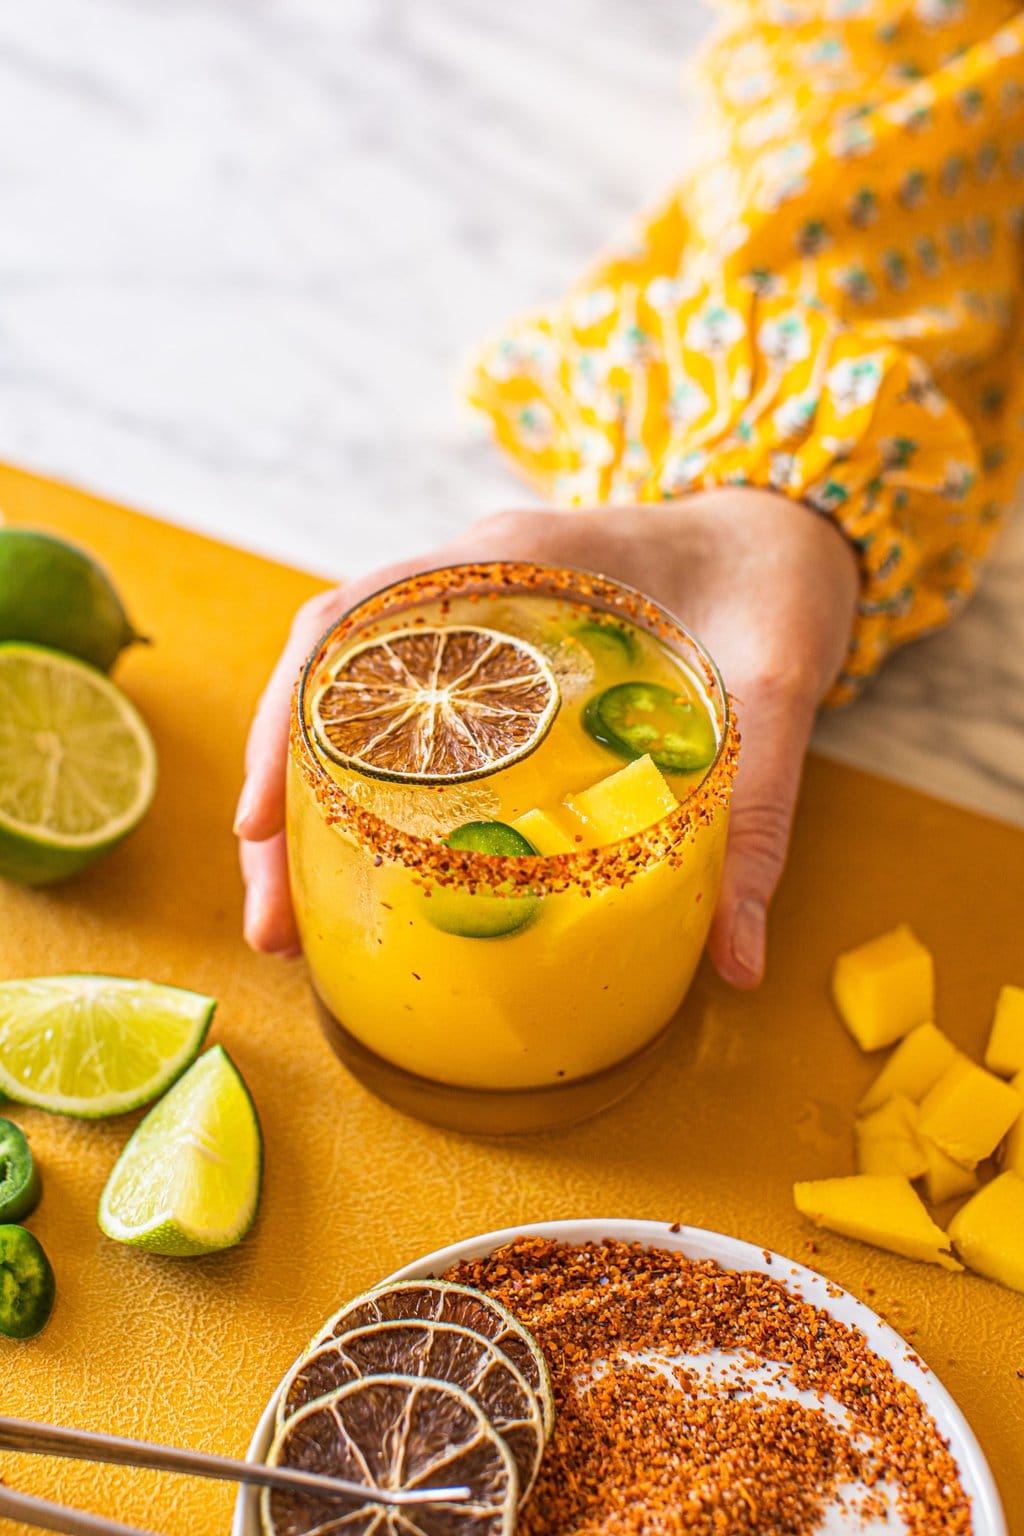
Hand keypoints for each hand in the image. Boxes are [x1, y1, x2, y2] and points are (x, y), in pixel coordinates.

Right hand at [235, 489, 857, 985]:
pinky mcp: (495, 649)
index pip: (355, 616)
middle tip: (272, 921)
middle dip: (274, 788)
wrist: (791, 525)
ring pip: (348, 696)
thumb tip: (735, 970)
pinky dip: (360, 781)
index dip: (288, 713)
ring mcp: (475, 611)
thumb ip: (761, 820)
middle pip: (325, 673)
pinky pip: (400, 709)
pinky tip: (362, 860)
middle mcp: (473, 577)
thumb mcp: (779, 690)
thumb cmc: (779, 582)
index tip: (261, 818)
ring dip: (304, 794)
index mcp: (517, 558)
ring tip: (294, 913)